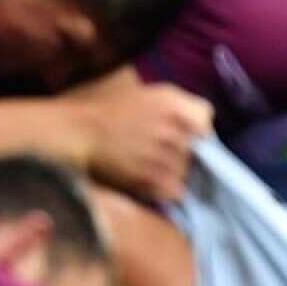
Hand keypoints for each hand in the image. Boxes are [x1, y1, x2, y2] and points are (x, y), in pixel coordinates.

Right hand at [71, 77, 212, 201]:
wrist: (80, 132)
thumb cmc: (115, 112)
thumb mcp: (153, 95)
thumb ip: (182, 106)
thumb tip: (204, 127)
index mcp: (173, 104)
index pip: (207, 118)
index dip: (198, 128)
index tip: (187, 134)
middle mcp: (172, 128)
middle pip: (200, 148)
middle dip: (187, 152)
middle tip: (164, 152)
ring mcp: (163, 154)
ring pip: (188, 170)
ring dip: (176, 172)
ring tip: (153, 166)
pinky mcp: (151, 178)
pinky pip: (176, 190)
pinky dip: (166, 189)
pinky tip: (150, 180)